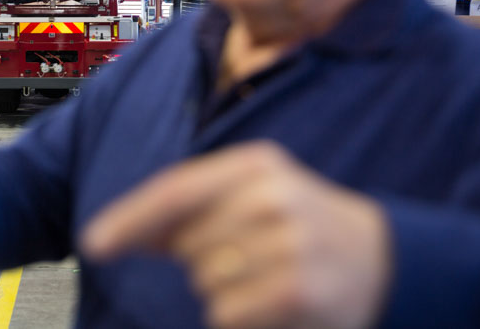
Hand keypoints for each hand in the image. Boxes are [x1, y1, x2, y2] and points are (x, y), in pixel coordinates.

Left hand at [81, 141, 390, 328]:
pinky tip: (272, 302)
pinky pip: (226, 313)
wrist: (384, 258)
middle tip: (248, 254)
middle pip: (185, 243)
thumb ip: (188, 208)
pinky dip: (238, 316)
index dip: (129, 219)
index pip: (174, 190)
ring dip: (222, 289)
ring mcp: (288, 242)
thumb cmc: (302, 224)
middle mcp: (270, 196)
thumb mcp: (252, 194)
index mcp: (254, 165)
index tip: (95, 243)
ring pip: (204, 281)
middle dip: (200, 259)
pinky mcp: (298, 289)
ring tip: (266, 276)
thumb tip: (118, 232)